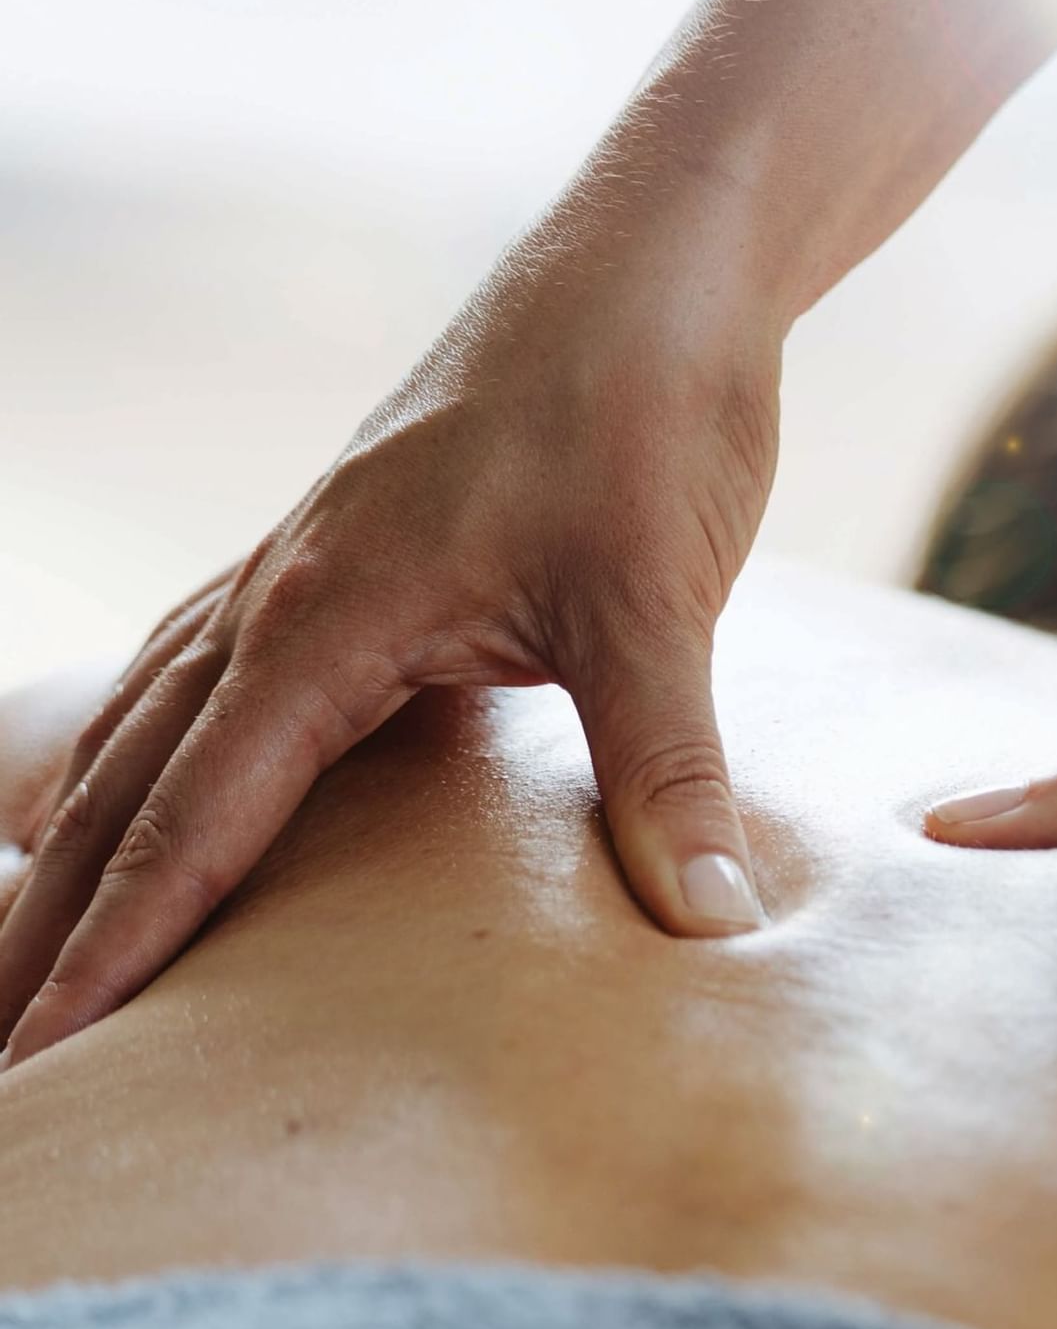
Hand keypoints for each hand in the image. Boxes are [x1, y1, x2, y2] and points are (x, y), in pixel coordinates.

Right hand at [0, 208, 783, 1067]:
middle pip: (130, 780)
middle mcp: (286, 589)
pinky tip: (150, 767)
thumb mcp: (656, 606)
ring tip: (28, 932)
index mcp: (326, 615)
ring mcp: (311, 558)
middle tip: (5, 1053)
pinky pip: (212, 657)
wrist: (656, 265)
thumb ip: (666, 773)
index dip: (115, 953)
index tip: (42, 1063)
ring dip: (84, 829)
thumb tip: (713, 922)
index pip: (192, 820)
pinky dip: (155, 735)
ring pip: (154, 715)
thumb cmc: (644, 412)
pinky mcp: (359, 543)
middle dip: (54, 916)